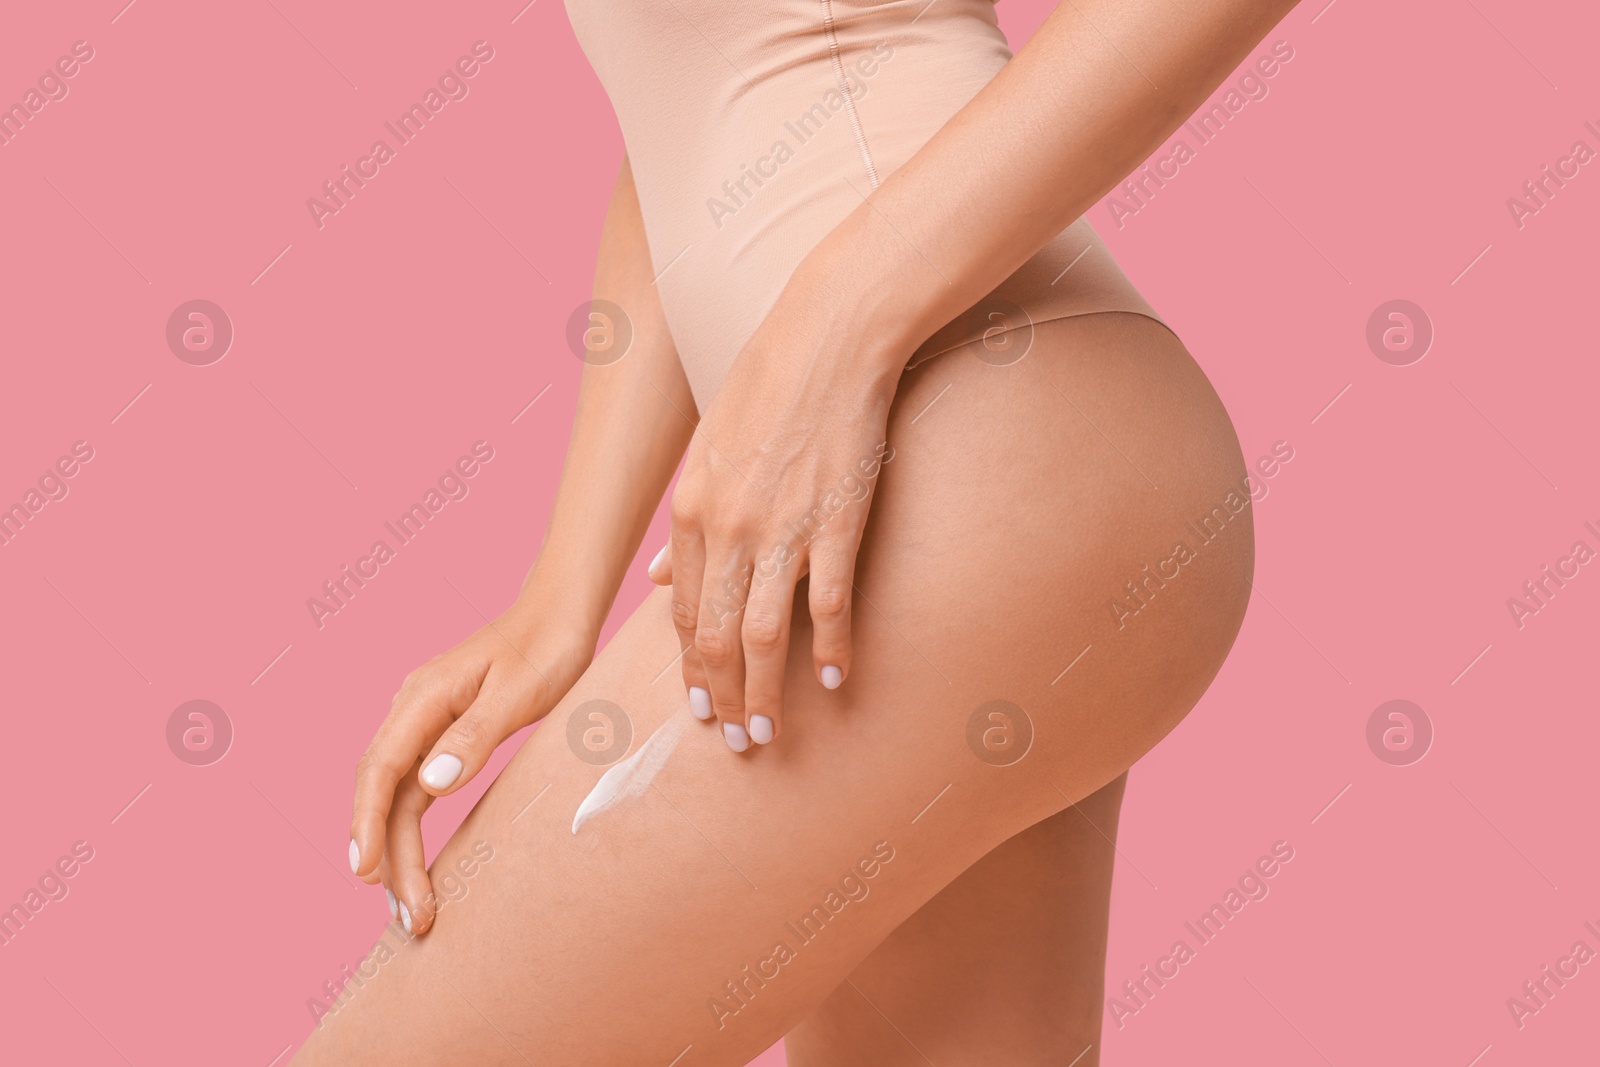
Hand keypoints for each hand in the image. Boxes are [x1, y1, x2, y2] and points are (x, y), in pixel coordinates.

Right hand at [348, 593, 590, 933]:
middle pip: (383, 792)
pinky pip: (413, 789)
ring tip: (410, 909)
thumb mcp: (518, 691)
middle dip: (388, 857)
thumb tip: (429, 784)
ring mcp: (424, 722)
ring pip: (396, 796)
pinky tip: (412, 865)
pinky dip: (410, 829)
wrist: (560, 613)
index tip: (365, 871)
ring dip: (398, 852)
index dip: (367, 823)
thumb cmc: (545, 646)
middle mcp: (412, 709)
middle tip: (411, 915)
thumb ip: (475, 735)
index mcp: (422, 697)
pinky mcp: (442, 734)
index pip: (380, 769)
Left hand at [650, 276, 901, 751]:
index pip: (684, 611)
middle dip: (720, 696)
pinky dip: (832, 647)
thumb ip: (684, 519)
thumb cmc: (769, 381)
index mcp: (691, 508)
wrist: (830, 334)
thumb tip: (657, 577)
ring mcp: (783, 527)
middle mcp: (728, 527)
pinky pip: (831, 603)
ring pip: (765, 633)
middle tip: (733, 740)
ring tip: (767, 730)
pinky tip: (833, 678)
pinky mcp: (838, 520)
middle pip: (718, 636)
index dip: (691, 666)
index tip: (698, 704)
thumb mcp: (706, 446)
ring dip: (763, 691)